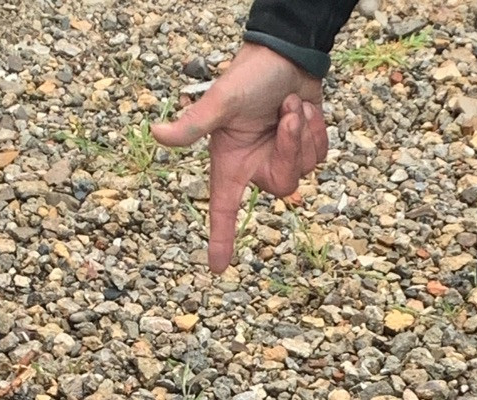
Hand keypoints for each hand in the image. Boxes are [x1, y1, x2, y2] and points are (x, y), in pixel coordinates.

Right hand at [152, 44, 328, 272]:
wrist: (286, 54)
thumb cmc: (250, 75)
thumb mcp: (222, 100)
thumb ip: (194, 125)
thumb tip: (157, 134)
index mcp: (232, 163)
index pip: (223, 209)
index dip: (220, 239)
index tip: (217, 269)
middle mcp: (255, 167)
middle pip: (284, 187)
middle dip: (291, 147)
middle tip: (287, 113)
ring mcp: (281, 159)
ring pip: (306, 169)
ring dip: (304, 131)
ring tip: (291, 105)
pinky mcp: (303, 149)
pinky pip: (319, 155)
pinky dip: (317, 130)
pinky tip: (304, 110)